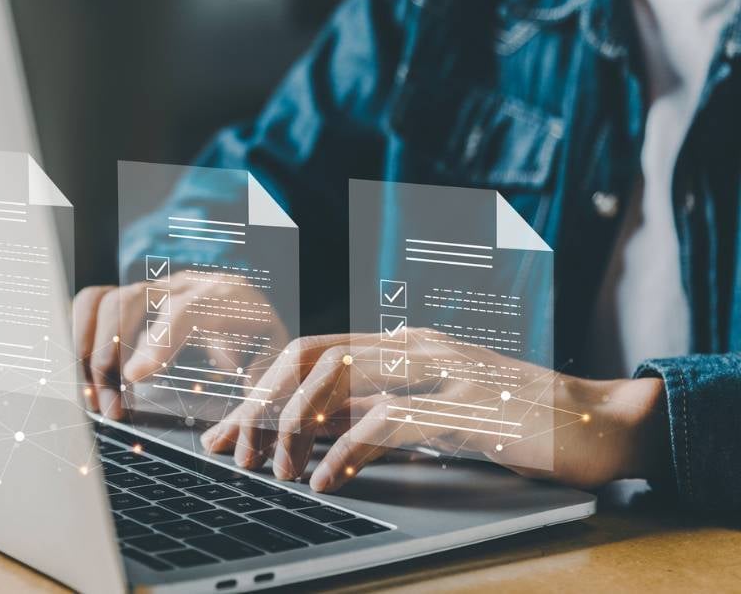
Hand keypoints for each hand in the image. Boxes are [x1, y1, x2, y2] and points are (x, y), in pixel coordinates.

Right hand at [73, 272, 288, 419]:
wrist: (257, 317)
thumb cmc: (263, 353)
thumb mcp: (272, 375)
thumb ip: (250, 406)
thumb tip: (216, 443)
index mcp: (230, 298)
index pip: (186, 308)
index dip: (157, 341)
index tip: (134, 379)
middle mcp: (186, 284)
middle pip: (132, 299)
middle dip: (111, 354)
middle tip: (112, 409)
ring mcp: (156, 287)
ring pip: (104, 300)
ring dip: (88, 348)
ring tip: (94, 397)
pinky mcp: (134, 298)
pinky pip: (91, 304)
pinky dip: (78, 338)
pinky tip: (86, 377)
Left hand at [200, 330, 668, 490]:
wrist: (599, 421)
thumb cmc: (515, 418)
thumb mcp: (433, 409)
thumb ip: (379, 409)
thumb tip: (317, 430)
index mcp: (401, 343)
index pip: (308, 351)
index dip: (258, 389)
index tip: (227, 431)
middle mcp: (412, 347)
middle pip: (307, 361)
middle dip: (258, 407)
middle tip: (232, 452)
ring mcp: (439, 372)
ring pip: (336, 384)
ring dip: (293, 432)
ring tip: (276, 473)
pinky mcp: (465, 408)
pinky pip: (384, 424)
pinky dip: (344, 453)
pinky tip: (326, 482)